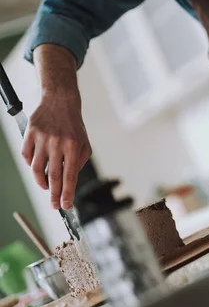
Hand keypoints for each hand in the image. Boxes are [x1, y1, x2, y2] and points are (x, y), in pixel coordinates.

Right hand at [21, 94, 91, 209]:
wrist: (60, 101)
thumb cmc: (73, 125)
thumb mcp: (84, 142)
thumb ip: (79, 162)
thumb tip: (70, 183)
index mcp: (73, 145)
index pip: (70, 176)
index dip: (67, 194)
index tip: (66, 206)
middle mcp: (57, 142)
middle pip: (53, 177)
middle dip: (54, 195)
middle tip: (54, 206)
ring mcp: (42, 138)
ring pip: (37, 169)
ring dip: (41, 183)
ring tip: (46, 187)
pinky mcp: (30, 134)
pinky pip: (26, 157)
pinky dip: (31, 165)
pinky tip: (38, 167)